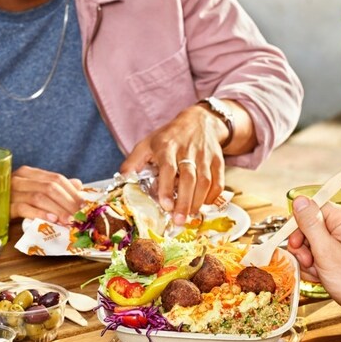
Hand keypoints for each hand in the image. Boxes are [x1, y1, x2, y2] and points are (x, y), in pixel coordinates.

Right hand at [10, 166, 83, 225]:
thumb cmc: (13, 202)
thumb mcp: (36, 193)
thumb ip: (56, 188)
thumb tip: (78, 185)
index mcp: (30, 173)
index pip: (57, 179)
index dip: (73, 192)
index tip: (85, 206)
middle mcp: (20, 178)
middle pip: (50, 187)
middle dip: (68, 202)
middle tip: (79, 216)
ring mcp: (11, 191)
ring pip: (39, 197)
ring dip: (57, 210)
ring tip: (68, 221)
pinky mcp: (5, 206)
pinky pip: (24, 208)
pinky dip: (40, 214)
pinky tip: (51, 221)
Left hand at [120, 104, 226, 224]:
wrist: (199, 121)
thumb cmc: (169, 137)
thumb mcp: (147, 144)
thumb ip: (133, 162)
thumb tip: (121, 180)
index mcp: (167, 147)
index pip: (168, 168)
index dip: (167, 188)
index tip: (165, 205)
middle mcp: (187, 150)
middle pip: (189, 178)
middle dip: (185, 201)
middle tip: (179, 220)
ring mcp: (205, 156)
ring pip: (205, 181)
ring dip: (198, 201)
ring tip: (189, 216)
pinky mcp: (218, 160)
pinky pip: (218, 181)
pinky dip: (213, 196)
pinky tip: (203, 204)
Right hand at [286, 196, 340, 330]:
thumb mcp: (325, 251)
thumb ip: (310, 223)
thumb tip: (299, 199)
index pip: (312, 209)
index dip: (299, 226)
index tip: (295, 244)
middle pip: (312, 224)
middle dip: (304, 245)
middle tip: (308, 261)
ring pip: (314, 239)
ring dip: (310, 256)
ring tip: (318, 270)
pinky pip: (322, 249)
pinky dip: (318, 262)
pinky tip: (322, 273)